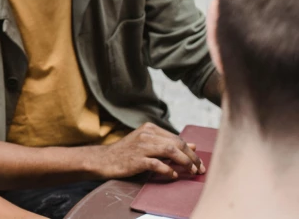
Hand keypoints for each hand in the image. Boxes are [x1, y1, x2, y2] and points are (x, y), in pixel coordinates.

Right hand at [89, 123, 205, 179]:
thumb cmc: (127, 153)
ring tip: (190, 172)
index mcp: (149, 128)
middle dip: (191, 157)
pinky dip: (168, 170)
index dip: (190, 151)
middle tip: (199, 169)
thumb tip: (193, 145)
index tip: (198, 163)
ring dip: (184, 162)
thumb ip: (168, 144)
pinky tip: (173, 175)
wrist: (105, 159)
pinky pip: (157, 164)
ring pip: (170, 151)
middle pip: (176, 143)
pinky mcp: (136, 159)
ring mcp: (140, 146)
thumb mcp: (147, 144)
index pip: (177, 138)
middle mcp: (146, 134)